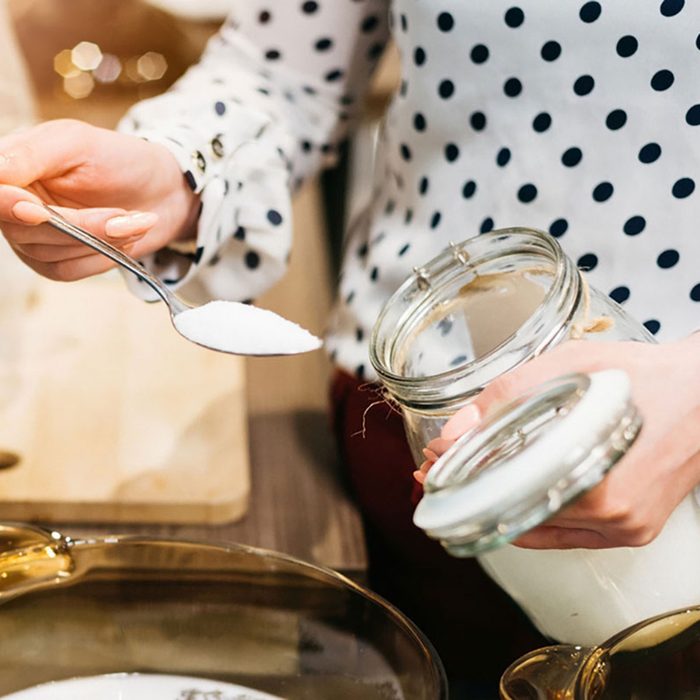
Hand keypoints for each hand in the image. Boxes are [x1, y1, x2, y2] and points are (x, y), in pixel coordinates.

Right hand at [0, 119, 198, 280]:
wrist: (162, 190)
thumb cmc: (120, 160)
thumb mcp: (78, 143)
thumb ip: (33, 155)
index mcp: (11, 167)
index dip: (9, 206)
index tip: (37, 210)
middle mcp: (13, 204)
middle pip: (21, 230)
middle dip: (79, 225)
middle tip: (121, 215)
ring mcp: (32, 236)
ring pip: (48, 253)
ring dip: (99, 240)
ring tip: (132, 220)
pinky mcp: (56, 260)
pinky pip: (66, 270)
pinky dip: (100, 257)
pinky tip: (124, 237)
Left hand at [416, 336, 699, 548]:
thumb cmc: (641, 375)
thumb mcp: (568, 368)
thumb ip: (507, 397)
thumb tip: (456, 432)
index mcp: (597, 482)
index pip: (502, 493)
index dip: (459, 478)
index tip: (432, 464)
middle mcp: (613, 518)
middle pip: (516, 513)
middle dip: (469, 489)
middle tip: (441, 467)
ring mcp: (625, 530)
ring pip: (537, 528)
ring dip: (497, 502)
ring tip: (469, 473)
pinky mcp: (632, 531)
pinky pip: (565, 534)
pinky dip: (531, 514)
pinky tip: (511, 492)